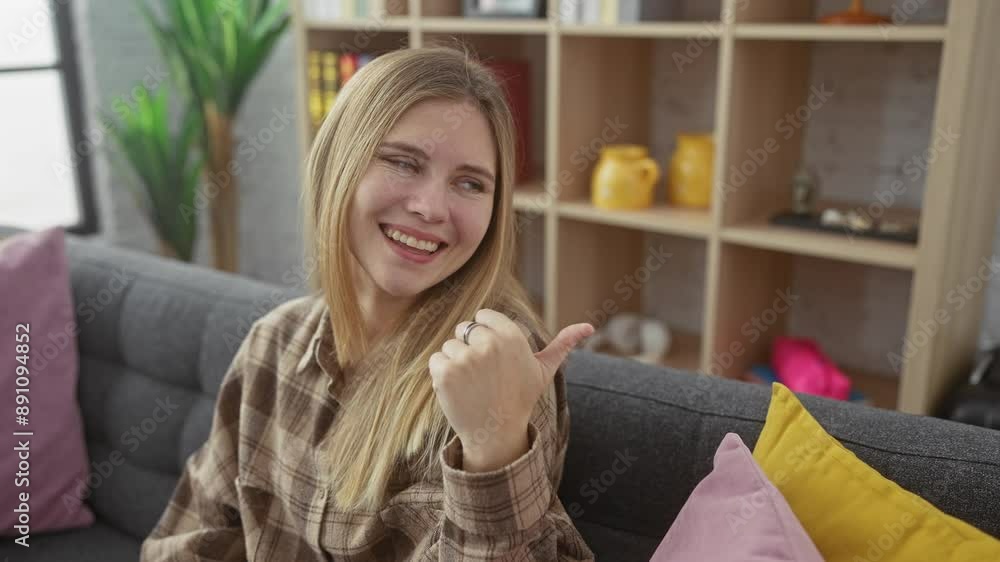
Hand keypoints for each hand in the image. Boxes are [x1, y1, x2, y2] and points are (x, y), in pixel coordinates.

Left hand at [428, 308, 593, 471]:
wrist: (496, 433)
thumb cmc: (520, 398)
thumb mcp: (544, 370)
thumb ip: (564, 343)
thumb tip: (590, 325)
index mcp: (511, 335)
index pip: (483, 316)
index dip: (486, 336)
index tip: (495, 358)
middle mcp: (488, 343)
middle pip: (464, 329)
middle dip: (470, 348)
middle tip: (484, 375)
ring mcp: (465, 358)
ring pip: (449, 346)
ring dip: (455, 363)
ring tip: (473, 385)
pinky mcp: (445, 372)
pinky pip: (436, 360)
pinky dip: (441, 375)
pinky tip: (459, 391)